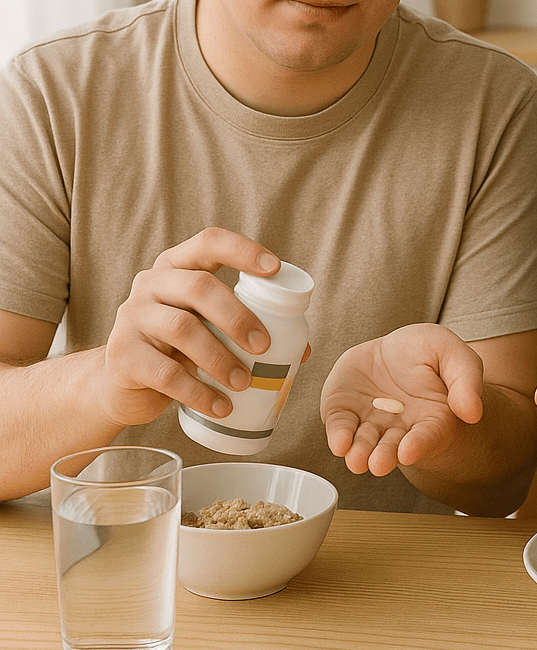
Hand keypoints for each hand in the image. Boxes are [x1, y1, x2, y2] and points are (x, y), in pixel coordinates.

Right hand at [100, 228, 279, 428]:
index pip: (209, 242)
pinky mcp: (121, 355)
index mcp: (178, 266)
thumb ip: (245, 327)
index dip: (242, 251)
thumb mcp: (208, 327)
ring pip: (182, 329)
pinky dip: (199, 392)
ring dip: (220, 358)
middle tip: (264, 346)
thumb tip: (302, 350)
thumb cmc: (179, 348)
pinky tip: (222, 407)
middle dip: (238, 316)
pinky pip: (165, 373)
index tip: (274, 269)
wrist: (121, 384)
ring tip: (244, 382)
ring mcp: (132, 317)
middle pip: (198, 287)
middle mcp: (151, 283)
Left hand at [320, 323, 483, 476]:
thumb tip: (473, 412)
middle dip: (384, 456)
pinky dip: (338, 435)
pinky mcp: (344, 412)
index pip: (428, 436)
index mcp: (433, 419)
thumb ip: (466, 379)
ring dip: (360, 453)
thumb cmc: (428, 353)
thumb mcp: (452, 353)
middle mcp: (400, 429)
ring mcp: (371, 423)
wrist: (395, 348)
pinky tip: (339, 442)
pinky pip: (340, 425)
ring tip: (356, 459)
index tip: (409, 451)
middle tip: (378, 464)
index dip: (419, 444)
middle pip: (393, 447)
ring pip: (365, 443)